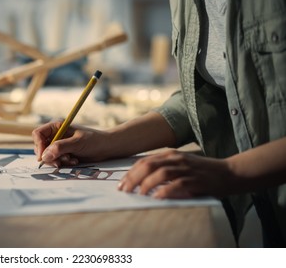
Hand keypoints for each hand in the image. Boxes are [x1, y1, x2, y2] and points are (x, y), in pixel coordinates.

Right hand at [32, 121, 110, 166]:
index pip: (38, 134)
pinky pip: (56, 161)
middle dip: (49, 156)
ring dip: (57, 161)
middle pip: (41, 147)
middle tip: (59, 162)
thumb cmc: (94, 140)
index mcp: (57, 127)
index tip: (43, 156)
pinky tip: (74, 161)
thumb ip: (60, 148)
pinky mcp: (63, 154)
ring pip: (48, 156)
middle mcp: (56, 135)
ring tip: (71, 160)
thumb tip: (44, 156)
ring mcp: (59, 145)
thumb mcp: (77, 143)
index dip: (39, 145)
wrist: (106, 147)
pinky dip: (63, 163)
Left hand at [117, 150, 240, 198]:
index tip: (121, 184)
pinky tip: (156, 197)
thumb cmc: (202, 172)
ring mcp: (186, 168)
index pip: (144, 161)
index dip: (130, 173)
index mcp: (170, 154)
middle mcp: (176, 159)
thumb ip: (164, 168)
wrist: (229, 173)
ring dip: (146, 184)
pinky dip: (165, 191)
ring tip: (138, 194)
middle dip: (133, 178)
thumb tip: (142, 180)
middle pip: (148, 165)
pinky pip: (177, 184)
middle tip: (125, 190)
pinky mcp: (196, 180)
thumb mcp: (180, 165)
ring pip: (160, 173)